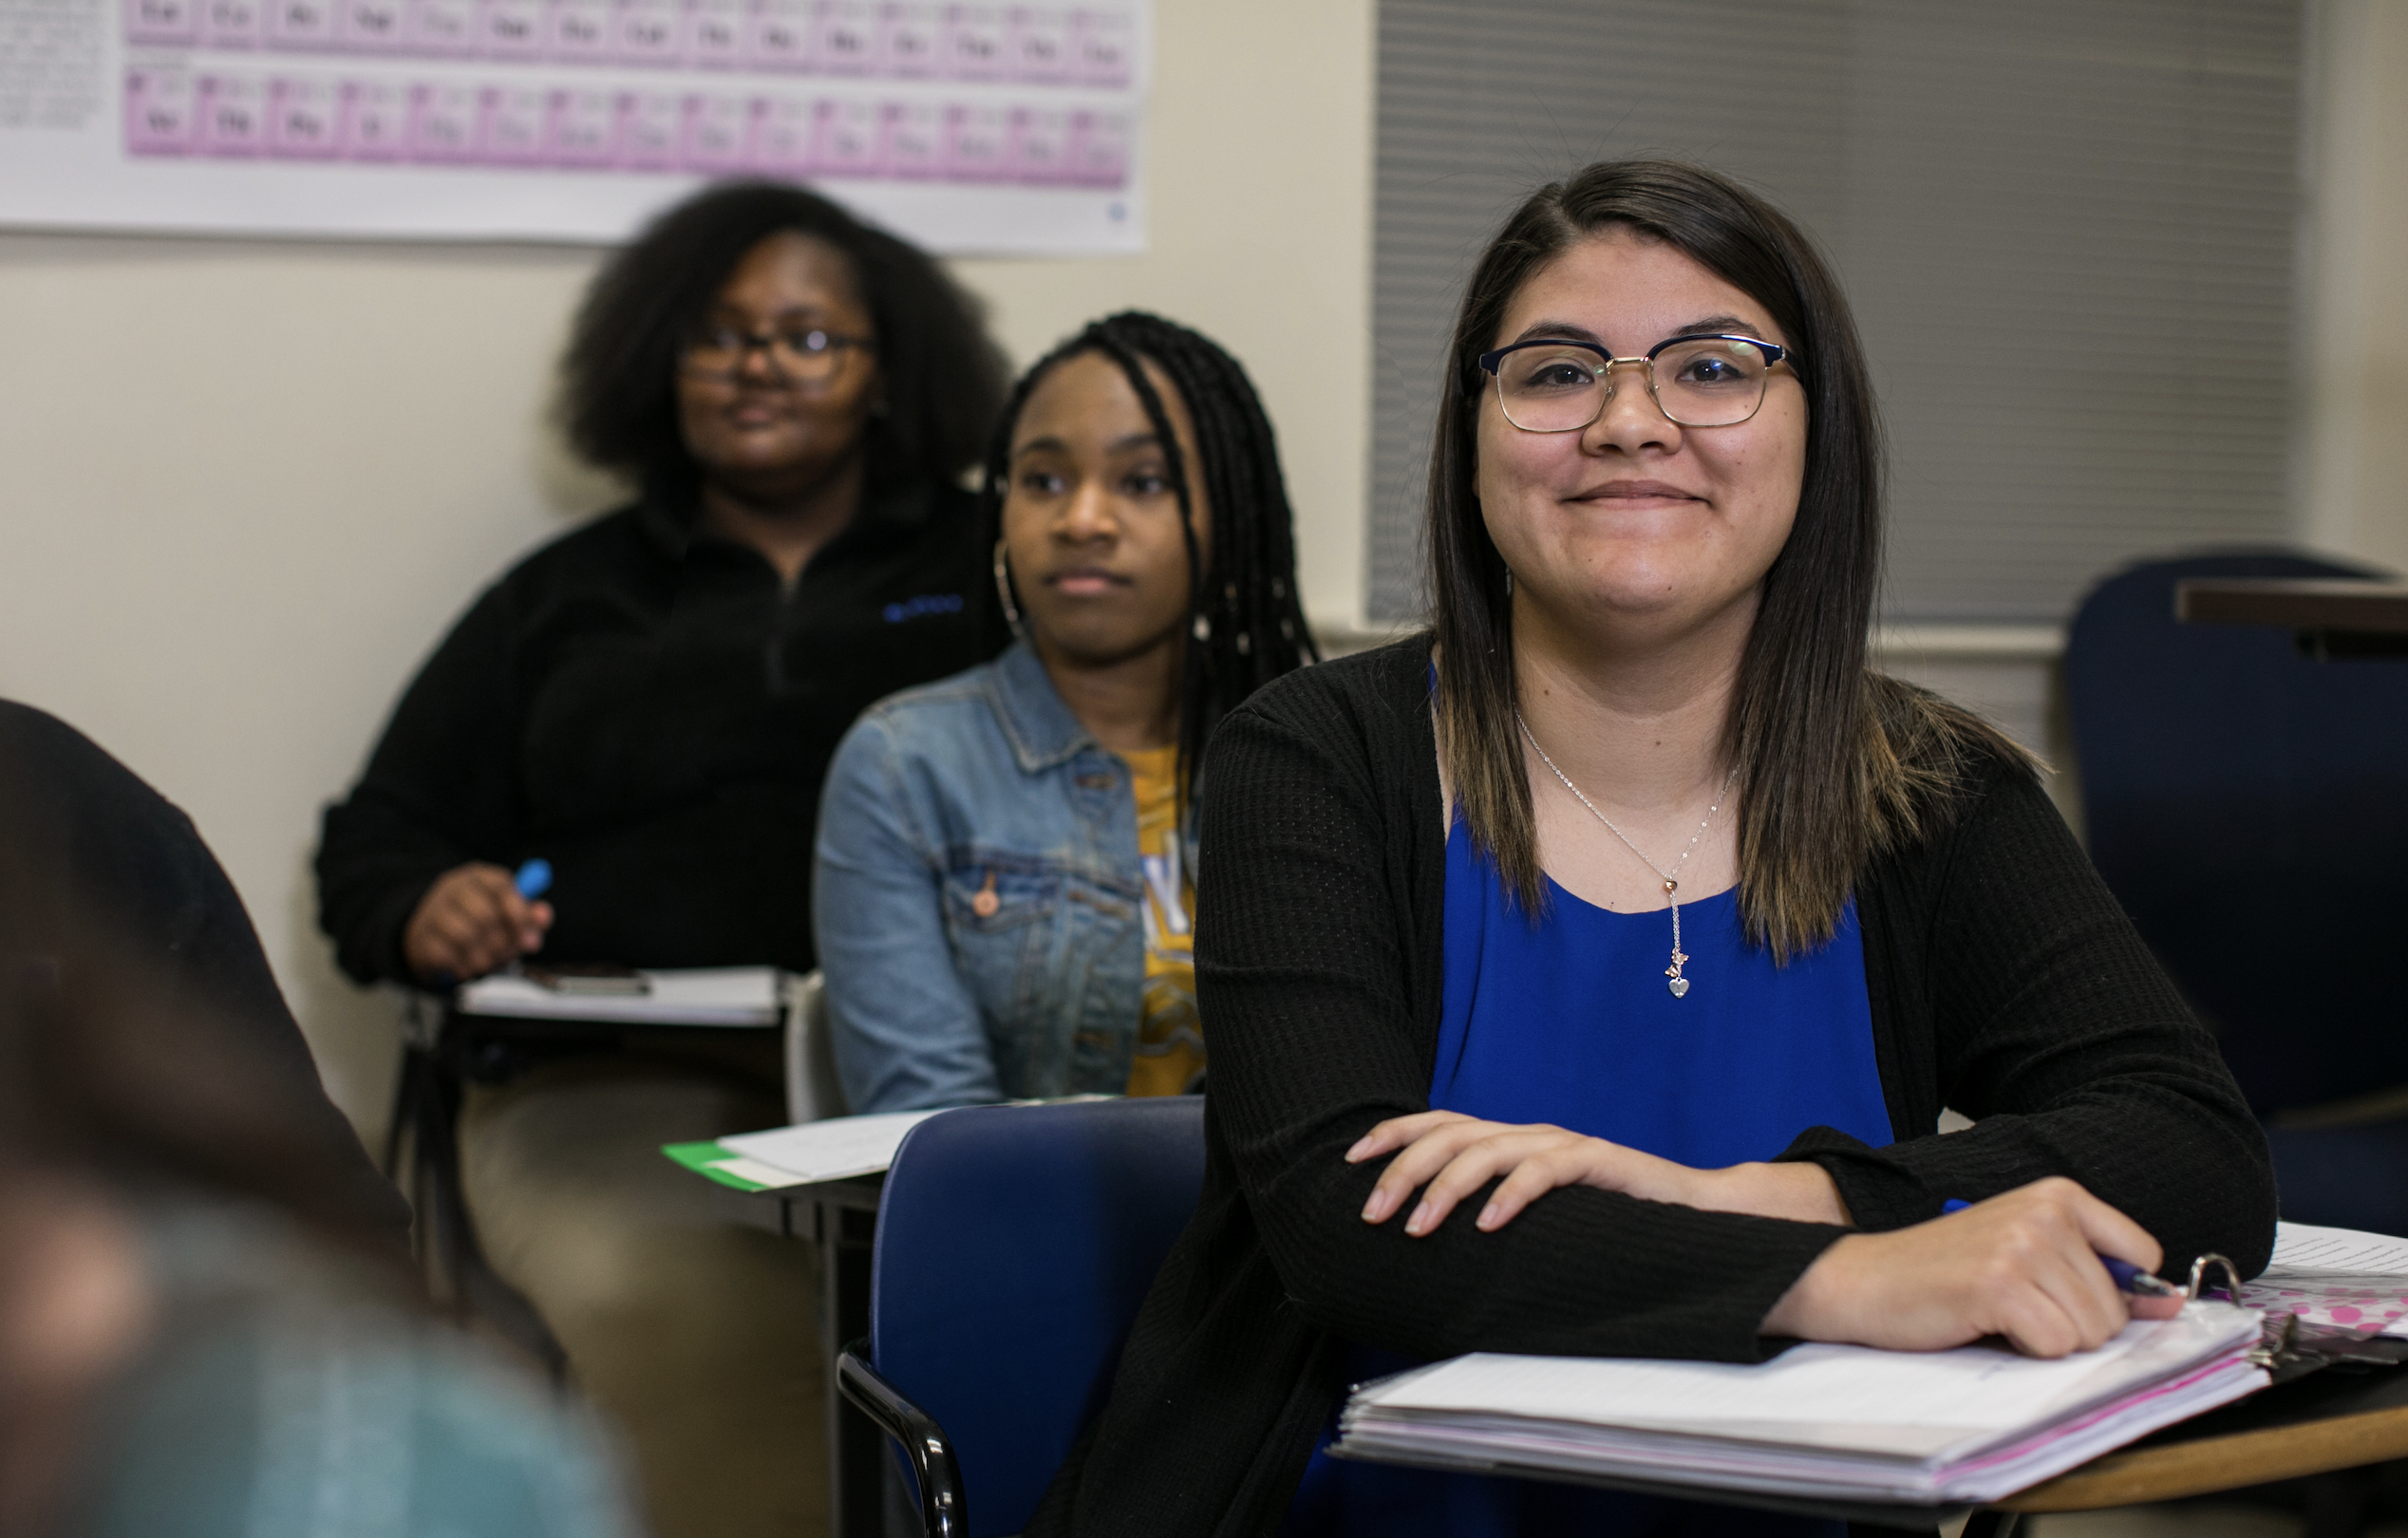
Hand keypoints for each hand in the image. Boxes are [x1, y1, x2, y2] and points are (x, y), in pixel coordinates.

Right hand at [402, 862, 552, 982]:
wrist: (429, 932)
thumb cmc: (478, 920)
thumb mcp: (505, 912)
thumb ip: (528, 915)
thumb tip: (544, 918)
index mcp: (478, 877)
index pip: (501, 887)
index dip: (520, 915)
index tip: (532, 941)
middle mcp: (453, 889)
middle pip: (485, 915)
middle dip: (503, 943)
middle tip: (509, 955)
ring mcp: (432, 911)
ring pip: (465, 937)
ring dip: (484, 958)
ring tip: (488, 963)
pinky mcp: (419, 937)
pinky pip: (446, 956)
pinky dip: (462, 968)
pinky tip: (467, 968)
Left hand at [1347, 1111, 1848, 1235]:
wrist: (1688, 1212)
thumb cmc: (1603, 1219)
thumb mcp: (1534, 1216)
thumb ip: (1490, 1210)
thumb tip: (1422, 1236)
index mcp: (1508, 1141)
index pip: (1439, 1123)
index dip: (1393, 1135)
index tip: (1351, 1160)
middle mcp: (1529, 1134)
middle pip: (1452, 1135)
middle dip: (1404, 1171)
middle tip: (1373, 1214)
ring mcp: (1563, 1145)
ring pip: (1489, 1151)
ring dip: (1445, 1188)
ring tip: (1417, 1227)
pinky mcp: (1598, 1162)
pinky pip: (1546, 1172)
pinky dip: (1511, 1196)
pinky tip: (1487, 1225)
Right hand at [1762, 1178, 2180, 1357]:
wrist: (1865, 1279)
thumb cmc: (1944, 1272)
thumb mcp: (2027, 1255)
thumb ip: (2098, 1274)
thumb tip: (2170, 1303)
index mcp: (2058, 1194)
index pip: (2142, 1255)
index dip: (2111, 1292)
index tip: (2063, 1293)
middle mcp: (2045, 1212)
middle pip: (2116, 1307)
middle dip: (2071, 1324)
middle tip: (2012, 1304)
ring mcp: (2023, 1246)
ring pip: (2091, 1331)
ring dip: (2046, 1338)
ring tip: (1997, 1312)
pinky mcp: (2000, 1285)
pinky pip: (2054, 1345)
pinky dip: (2023, 1348)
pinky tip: (1984, 1323)